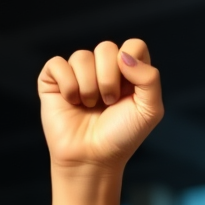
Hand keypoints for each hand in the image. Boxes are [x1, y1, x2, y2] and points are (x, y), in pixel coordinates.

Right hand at [38, 39, 162, 173]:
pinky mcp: (54, 79)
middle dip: (109, 79)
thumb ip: (149, 79)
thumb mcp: (149, 111)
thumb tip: (124, 55)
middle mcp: (104, 69)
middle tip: (109, 102)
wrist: (93, 157)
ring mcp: (78, 73)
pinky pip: (58, 64)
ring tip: (90, 106)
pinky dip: (68, 85)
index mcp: (129, 73)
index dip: (131, 62)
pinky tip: (72, 101)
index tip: (129, 88)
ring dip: (89, 87)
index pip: (134, 46)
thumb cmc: (122, 136)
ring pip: (82, 56)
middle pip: (107, 47)